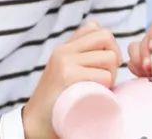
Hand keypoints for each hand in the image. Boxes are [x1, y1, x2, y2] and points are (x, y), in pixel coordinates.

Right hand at [22, 22, 122, 138]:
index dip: (108, 44)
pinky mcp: (68, 77)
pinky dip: (108, 87)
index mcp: (64, 48)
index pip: (94, 27)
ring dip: (112, 75)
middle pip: (105, 36)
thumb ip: (78, 56)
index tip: (106, 64)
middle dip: (115, 56)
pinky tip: (97, 95)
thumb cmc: (56, 102)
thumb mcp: (64, 71)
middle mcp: (64, 51)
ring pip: (109, 58)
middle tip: (109, 76)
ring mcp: (65, 62)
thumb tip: (102, 37)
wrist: (36, 123)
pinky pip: (104, 76)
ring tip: (102, 88)